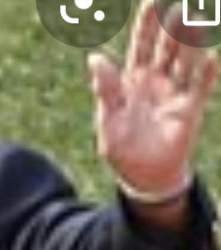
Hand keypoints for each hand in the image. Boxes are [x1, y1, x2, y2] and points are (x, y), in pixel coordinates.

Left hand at [88, 0, 217, 194]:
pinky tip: (212, 58)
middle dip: (172, 25)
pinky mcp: (190, 110)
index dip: (147, 24)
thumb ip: (106, 91)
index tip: (152, 2)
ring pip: (185, 61)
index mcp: (132, 81)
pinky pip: (201, 87)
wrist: (144, 178)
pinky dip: (207, 74)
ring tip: (195, 19)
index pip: (141, 45)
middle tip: (179, 4)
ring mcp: (175, 93)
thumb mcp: (108, 122)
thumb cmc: (122, 150)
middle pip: (167, 46)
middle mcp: (157, 81)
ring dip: (190, 42)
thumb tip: (94, 58)